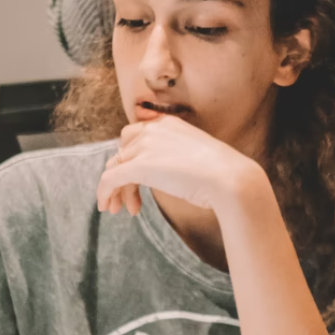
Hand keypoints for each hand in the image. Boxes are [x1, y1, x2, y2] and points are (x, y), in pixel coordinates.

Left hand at [96, 115, 269, 217]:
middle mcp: (153, 130)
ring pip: (116, 167)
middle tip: (129, 200)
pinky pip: (110, 178)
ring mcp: (145, 146)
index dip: (130, 159)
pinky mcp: (139, 166)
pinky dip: (104, 193)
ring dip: (116, 189)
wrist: (230, 179)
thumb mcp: (197, 157)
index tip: (136, 181)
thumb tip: (170, 174)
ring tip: (121, 210)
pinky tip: (105, 207)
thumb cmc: (222, 174)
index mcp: (168, 124)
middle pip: (123, 152)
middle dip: (122, 175)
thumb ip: (177, 158)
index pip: (135, 136)